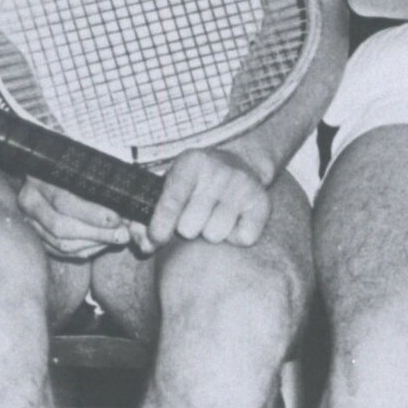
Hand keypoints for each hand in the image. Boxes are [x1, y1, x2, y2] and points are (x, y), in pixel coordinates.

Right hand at [17, 177, 131, 259]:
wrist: (49, 172)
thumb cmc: (73, 167)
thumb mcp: (84, 166)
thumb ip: (104, 183)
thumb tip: (127, 208)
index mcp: (39, 177)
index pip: (63, 200)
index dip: (91, 213)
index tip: (116, 219)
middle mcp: (30, 200)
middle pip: (61, 226)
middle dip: (97, 233)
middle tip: (122, 234)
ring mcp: (30, 221)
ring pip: (61, 243)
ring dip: (94, 244)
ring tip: (117, 239)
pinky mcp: (36, 236)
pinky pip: (61, 251)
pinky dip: (85, 251)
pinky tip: (103, 244)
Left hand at [140, 147, 272, 251]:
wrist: (239, 162)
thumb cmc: (196, 183)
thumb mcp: (171, 185)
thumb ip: (151, 215)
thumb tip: (145, 245)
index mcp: (191, 163)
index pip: (172, 200)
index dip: (160, 224)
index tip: (155, 239)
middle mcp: (219, 171)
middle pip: (190, 226)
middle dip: (187, 227)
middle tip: (195, 213)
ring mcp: (243, 185)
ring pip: (215, 234)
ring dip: (211, 231)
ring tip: (214, 214)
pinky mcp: (262, 202)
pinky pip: (243, 239)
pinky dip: (236, 236)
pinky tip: (234, 218)